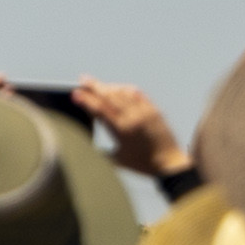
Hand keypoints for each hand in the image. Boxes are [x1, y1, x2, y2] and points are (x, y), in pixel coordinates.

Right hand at [70, 80, 187, 181]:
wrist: (169, 164)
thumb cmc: (142, 164)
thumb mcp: (117, 158)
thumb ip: (100, 149)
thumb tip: (84, 141)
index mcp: (121, 130)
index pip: (99, 109)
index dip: (86, 100)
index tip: (75, 93)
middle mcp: (132, 118)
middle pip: (109, 96)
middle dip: (94, 86)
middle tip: (83, 79)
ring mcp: (144, 112)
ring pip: (122, 92)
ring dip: (109, 87)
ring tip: (99, 84)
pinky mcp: (154, 110)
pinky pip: (137, 94)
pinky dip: (126, 89)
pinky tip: (119, 88)